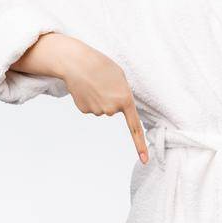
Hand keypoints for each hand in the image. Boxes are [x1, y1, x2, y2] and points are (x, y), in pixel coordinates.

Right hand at [28, 33, 149, 163]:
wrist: (76, 62)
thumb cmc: (101, 66)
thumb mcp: (120, 77)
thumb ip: (123, 94)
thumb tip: (113, 109)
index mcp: (125, 100)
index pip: (135, 128)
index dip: (140, 145)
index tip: (145, 160)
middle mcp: (112, 109)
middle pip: (113, 110)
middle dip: (109, 98)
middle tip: (103, 83)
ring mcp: (97, 111)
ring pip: (101, 109)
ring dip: (98, 97)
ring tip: (93, 83)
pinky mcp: (84, 110)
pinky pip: (90, 107)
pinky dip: (88, 98)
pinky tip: (85, 88)